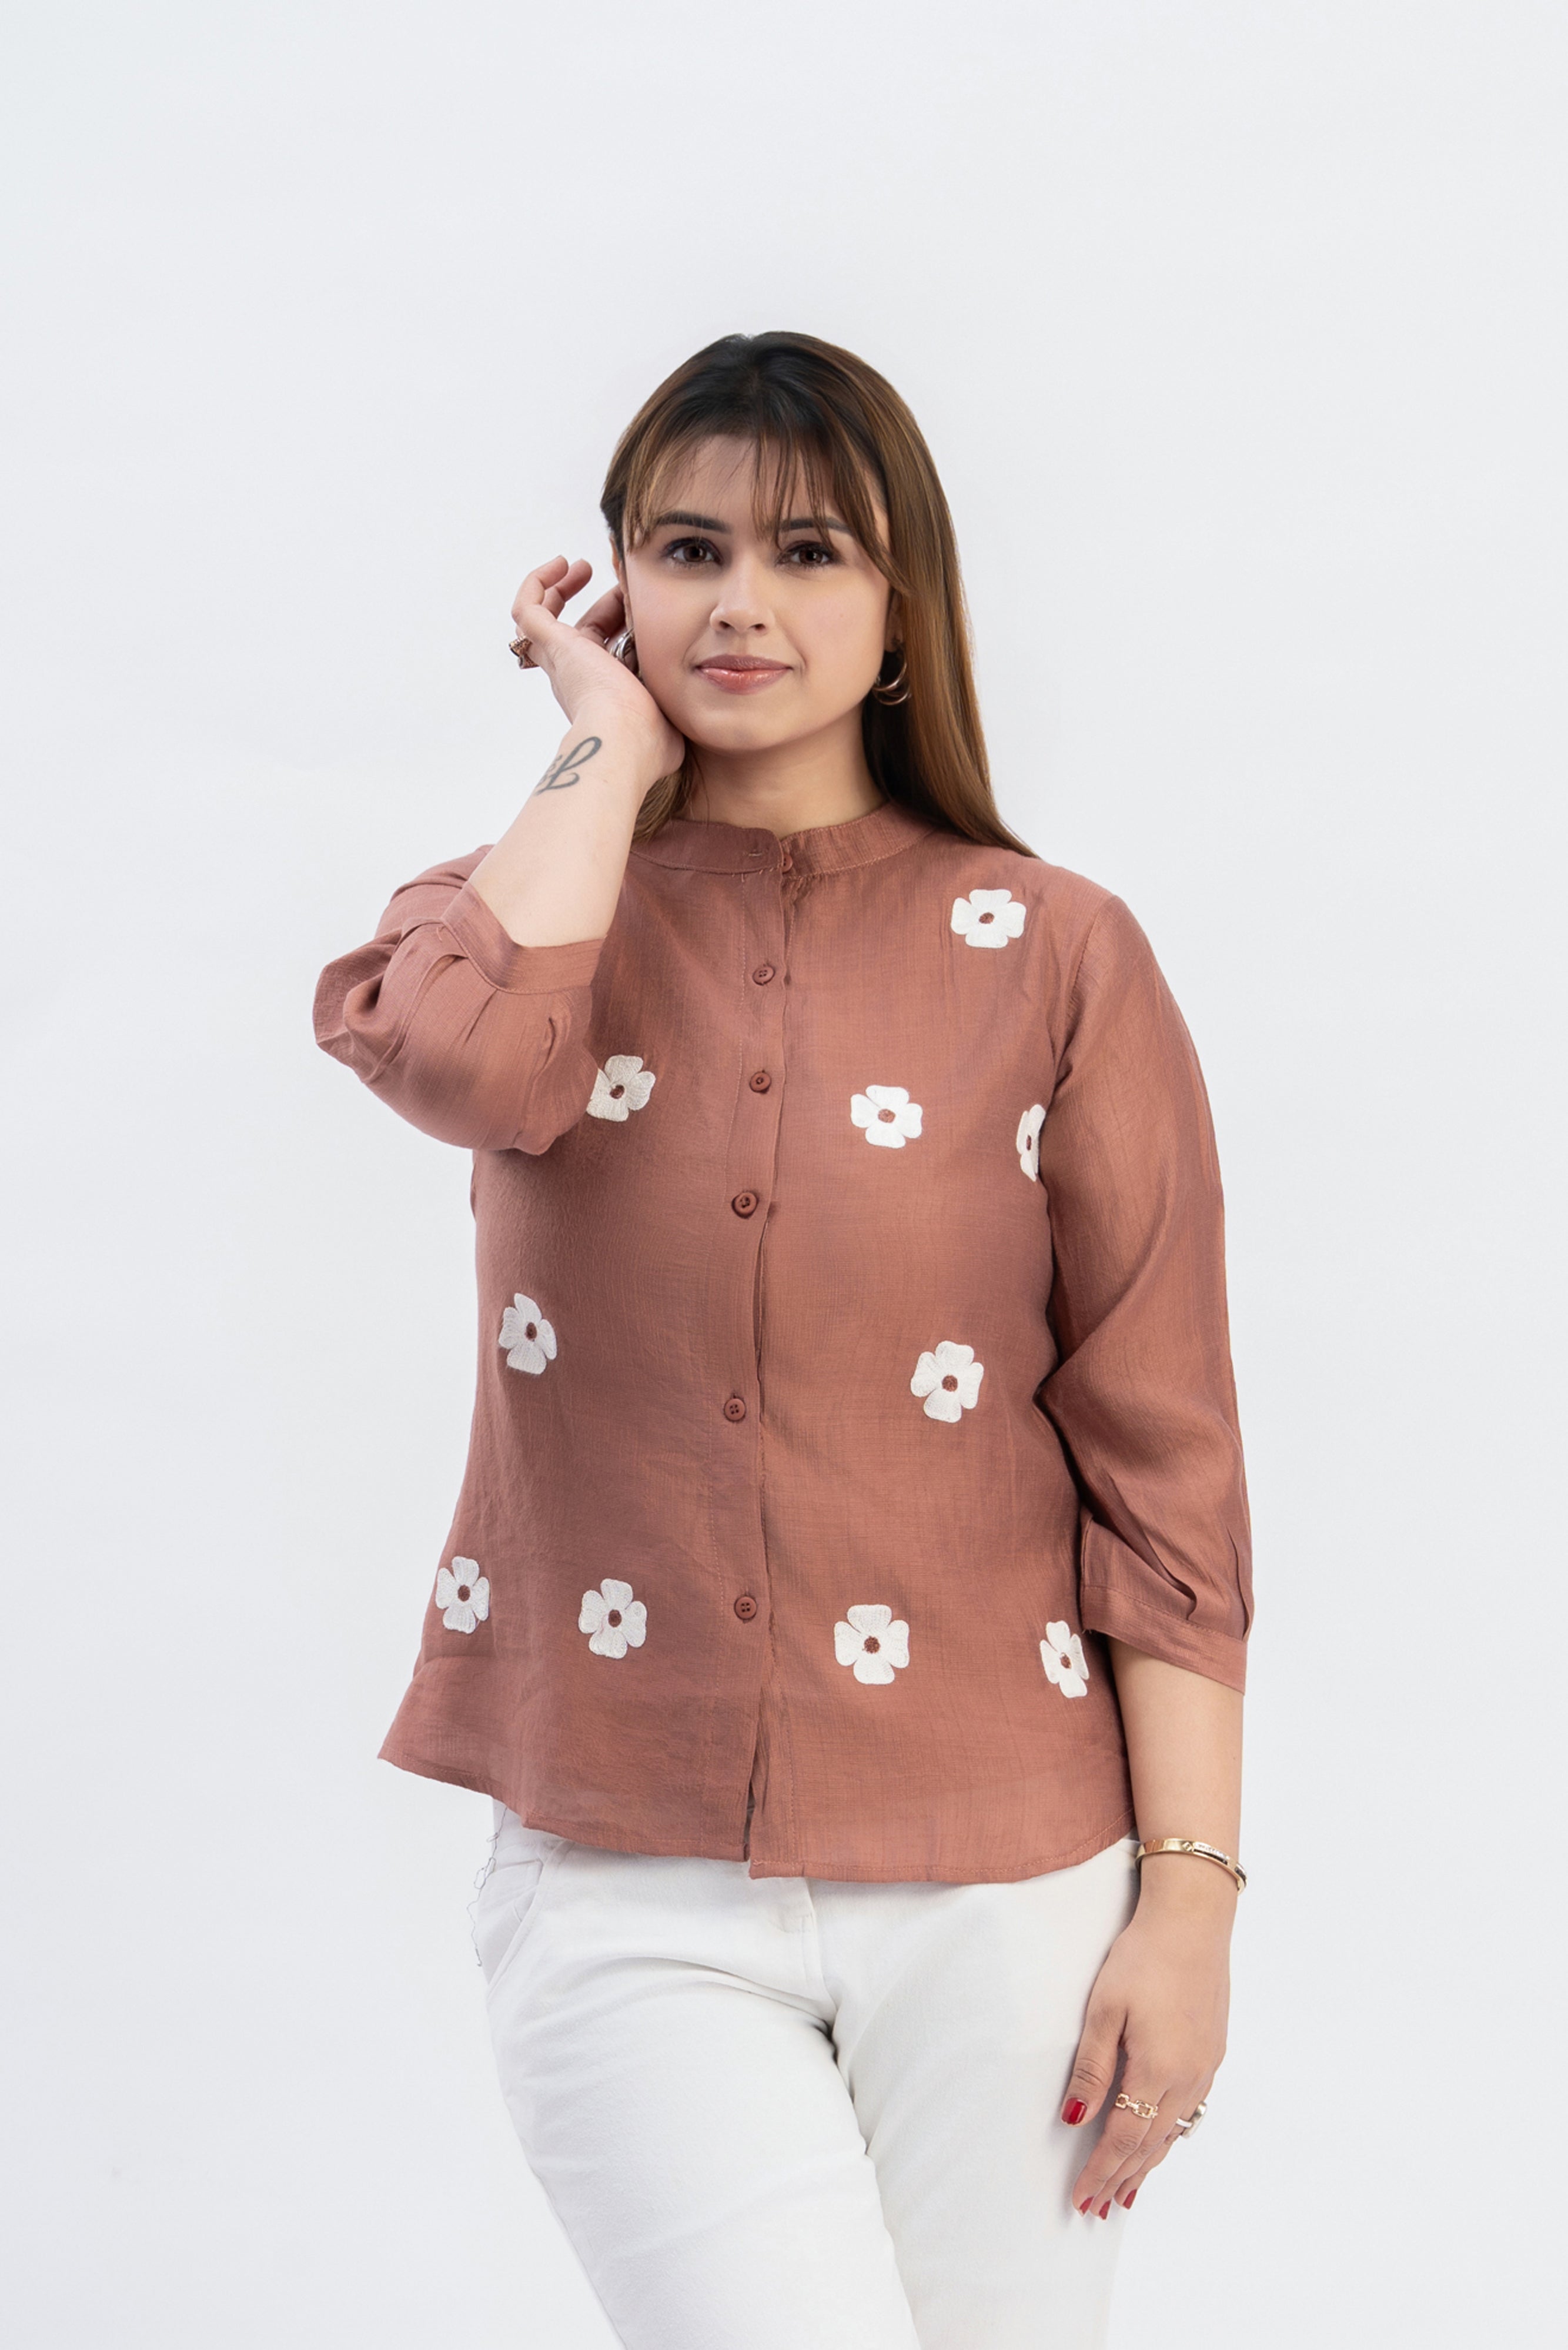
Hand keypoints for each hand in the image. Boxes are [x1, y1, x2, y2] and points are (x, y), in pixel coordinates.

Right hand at [510, 558, 682, 775]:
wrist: (626, 741)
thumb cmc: (651, 737)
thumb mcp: (672, 700)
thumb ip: (678, 680)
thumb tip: (707, 665)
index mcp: (607, 691)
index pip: (608, 652)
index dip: (623, 624)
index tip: (646, 606)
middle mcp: (579, 677)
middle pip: (578, 634)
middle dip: (601, 605)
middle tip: (623, 586)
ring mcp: (563, 661)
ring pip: (543, 621)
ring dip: (559, 590)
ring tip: (581, 566)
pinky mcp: (554, 646)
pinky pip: (527, 610)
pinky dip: (537, 583)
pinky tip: (561, 563)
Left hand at [1060, 1867, 1232, 2217]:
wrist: (1193, 1921)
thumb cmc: (1143, 1957)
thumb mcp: (1105, 2009)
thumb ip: (1092, 2068)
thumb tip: (1075, 2119)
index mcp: (1156, 2070)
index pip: (1124, 2139)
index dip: (1101, 2172)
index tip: (1083, 2199)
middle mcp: (1187, 2077)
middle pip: (1150, 2144)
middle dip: (1122, 2179)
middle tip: (1099, 2210)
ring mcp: (1205, 2067)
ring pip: (1173, 2132)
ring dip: (1148, 2164)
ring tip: (1127, 2192)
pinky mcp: (1213, 2052)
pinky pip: (1189, 2110)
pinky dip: (1170, 2135)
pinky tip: (1161, 2141)